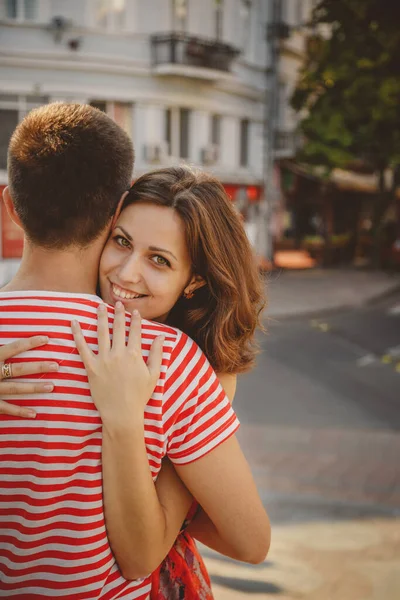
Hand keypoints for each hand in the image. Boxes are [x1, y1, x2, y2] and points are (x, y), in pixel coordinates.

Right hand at [0, 336, 58, 418]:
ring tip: (52, 387)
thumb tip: (1, 314)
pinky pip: (5, 408)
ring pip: (15, 389)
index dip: (30, 342)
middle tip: (57, 365)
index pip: (13, 348)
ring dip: (34, 388)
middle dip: (38, 367)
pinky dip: (19, 411)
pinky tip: (35, 413)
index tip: (47, 338)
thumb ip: (0, 345)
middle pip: (18, 369)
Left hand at [71, 302, 163, 427]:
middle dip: (118, 314)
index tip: (135, 312)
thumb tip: (161, 337)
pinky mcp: (91, 367)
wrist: (121, 413)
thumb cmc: (139, 396)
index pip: (135, 332)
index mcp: (134, 355)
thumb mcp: (153, 375)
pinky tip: (74, 323)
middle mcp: (118, 354)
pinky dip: (77, 334)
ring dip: (101, 317)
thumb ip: (157, 354)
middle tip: (117, 303)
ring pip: (101, 333)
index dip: (135, 320)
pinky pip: (82, 348)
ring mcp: (103, 360)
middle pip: (118, 328)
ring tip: (99, 306)